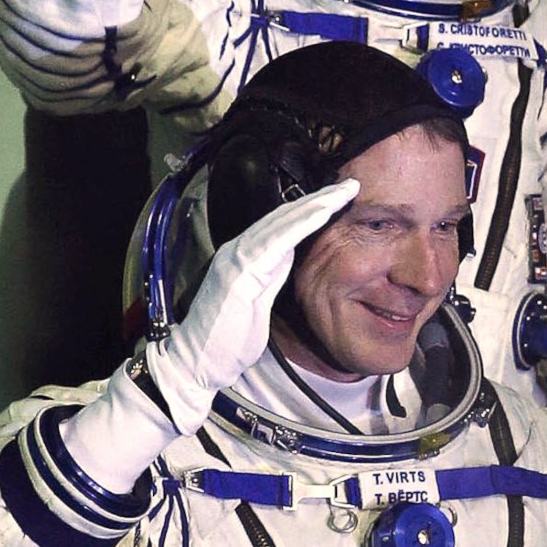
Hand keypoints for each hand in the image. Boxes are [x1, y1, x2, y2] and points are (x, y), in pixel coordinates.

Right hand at [145, 182, 357, 430]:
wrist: (196, 361)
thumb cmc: (225, 339)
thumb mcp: (256, 301)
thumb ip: (270, 275)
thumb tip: (289, 255)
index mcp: (243, 257)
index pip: (282, 226)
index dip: (310, 210)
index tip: (338, 199)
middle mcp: (238, 250)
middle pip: (284, 216)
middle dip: (318, 199)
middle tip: (350, 185)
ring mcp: (237, 258)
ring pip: (281, 222)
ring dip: (314, 205)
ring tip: (341, 192)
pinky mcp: (240, 272)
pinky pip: (275, 241)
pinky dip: (300, 224)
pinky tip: (321, 213)